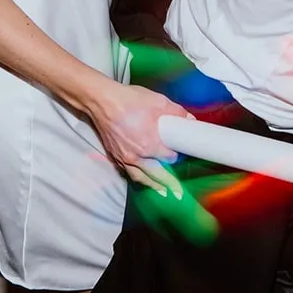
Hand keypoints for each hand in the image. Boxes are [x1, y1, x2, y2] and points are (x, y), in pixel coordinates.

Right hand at [83, 80, 190, 196]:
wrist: (103, 101)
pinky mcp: (114, 156)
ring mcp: (124, 158)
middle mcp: (137, 156)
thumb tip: (189, 119)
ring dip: (152, 185)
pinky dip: (137, 177)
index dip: (176, 156)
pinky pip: (127, 173)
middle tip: (177, 191)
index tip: (179, 153)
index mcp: (149, 145)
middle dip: (168, 182)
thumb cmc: (129, 101)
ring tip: (162, 192)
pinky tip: (141, 178)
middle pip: (156, 175)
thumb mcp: (158, 102)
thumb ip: (176, 113)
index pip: (169, 158)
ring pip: (140, 178)